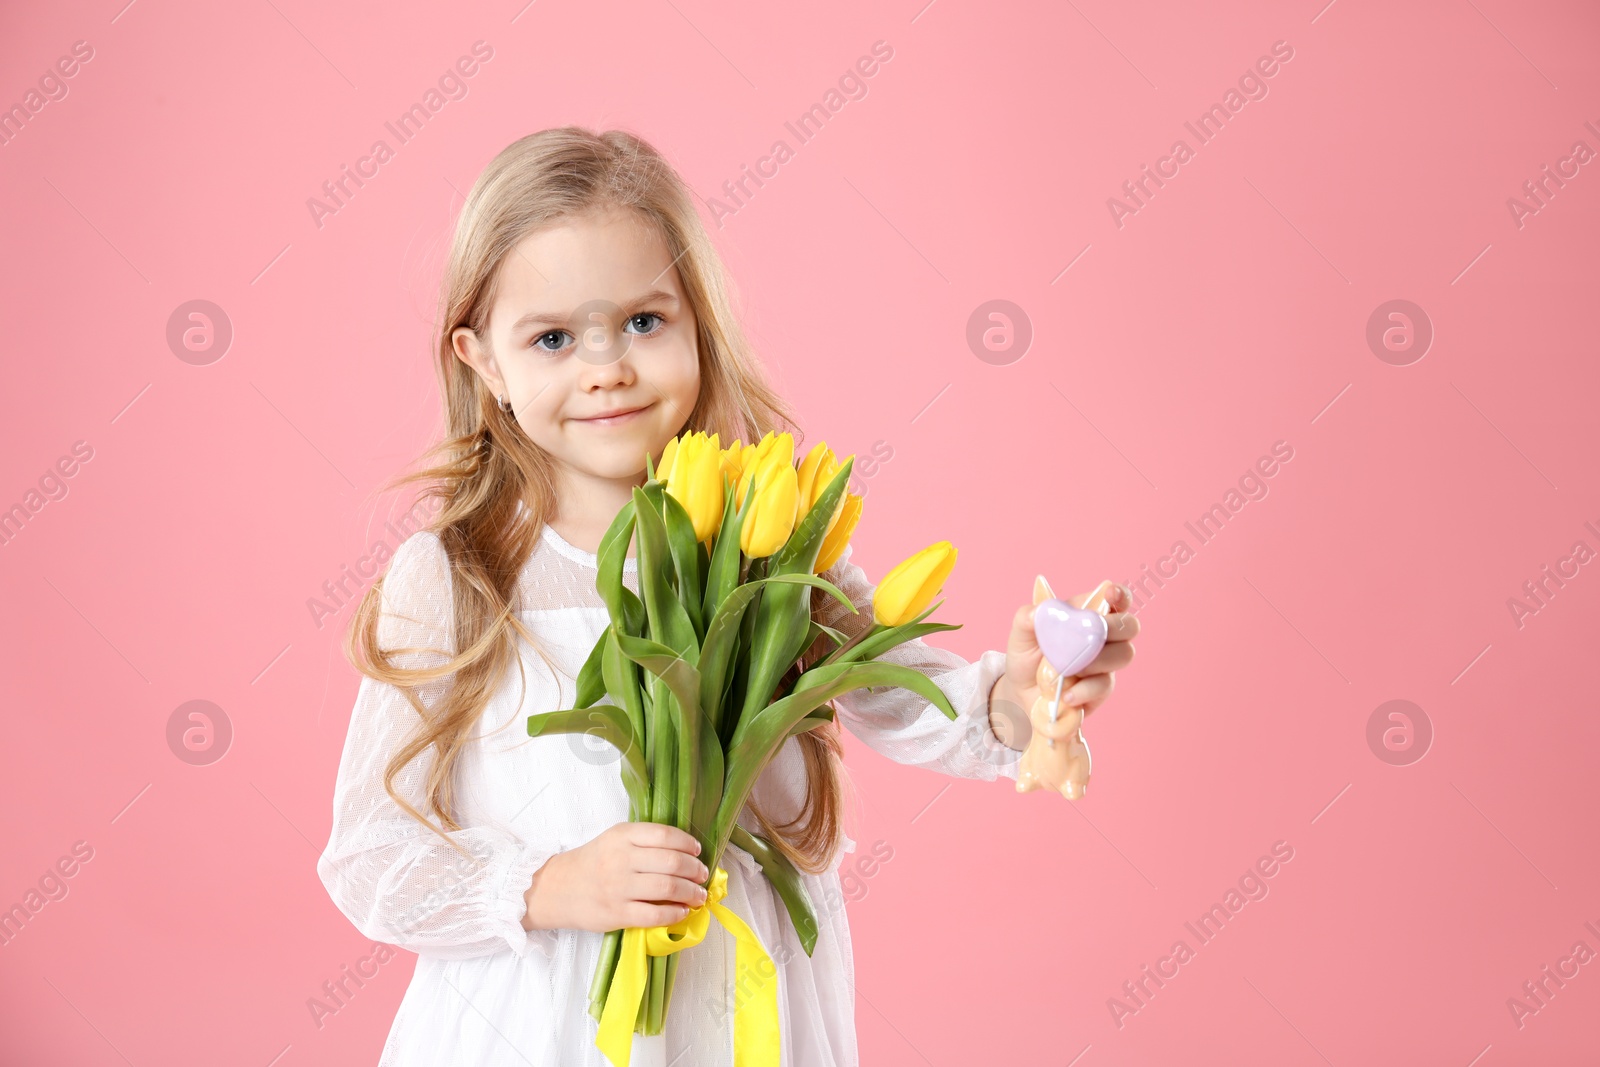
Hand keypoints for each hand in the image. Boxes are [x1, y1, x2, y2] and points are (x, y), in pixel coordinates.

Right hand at [522, 822, 709, 933]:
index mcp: (622, 836)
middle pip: (671, 861)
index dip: (687, 843)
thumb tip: (686, 852)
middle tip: (702, 875)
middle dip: (695, 870)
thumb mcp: (614, 840)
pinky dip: (674, 913)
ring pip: (666, 887)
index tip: (697, 851)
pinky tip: (682, 912)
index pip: (664, 835)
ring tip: (698, 895)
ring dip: (690, 892)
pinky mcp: (616, 913)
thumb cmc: (592, 863)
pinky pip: (654, 913)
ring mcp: (618, 887)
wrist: (556, 889)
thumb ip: (644, 842)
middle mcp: (621, 858)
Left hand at [989, 582, 1139, 747]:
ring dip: (1097, 660)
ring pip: (1124, 654)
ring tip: (1067, 670)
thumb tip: (1039, 612)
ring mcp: (1106, 663)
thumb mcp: (1021, 633)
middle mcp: (1103, 636)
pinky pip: (1105, 685)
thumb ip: (1027, 617)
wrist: (1022, 692)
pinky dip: (1085, 689)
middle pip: (1130, 626)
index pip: (1116, 599)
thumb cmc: (1027, 654)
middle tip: (1087, 638)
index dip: (1120, 594)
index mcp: (1087, 613)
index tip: (1111, 594)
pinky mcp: (1102, 688)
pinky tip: (1066, 694)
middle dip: (1114, 628)